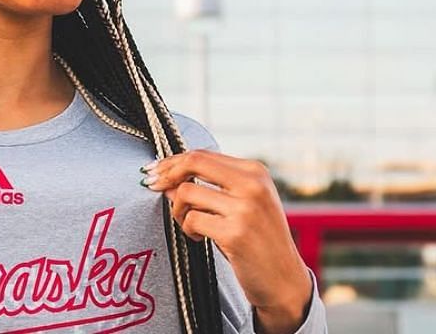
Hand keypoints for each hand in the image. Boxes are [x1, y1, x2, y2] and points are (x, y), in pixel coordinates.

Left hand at [141, 150, 311, 333]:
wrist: (284, 280)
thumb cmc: (259, 241)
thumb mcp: (245, 204)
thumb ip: (212, 188)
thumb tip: (167, 180)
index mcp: (255, 172)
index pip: (203, 155)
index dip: (173, 161)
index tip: (154, 171)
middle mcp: (252, 185)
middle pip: (193, 162)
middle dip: (165, 173)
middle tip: (151, 185)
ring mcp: (245, 208)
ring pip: (186, 193)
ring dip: (178, 210)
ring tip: (190, 225)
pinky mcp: (234, 233)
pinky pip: (191, 220)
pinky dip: (188, 229)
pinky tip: (200, 238)